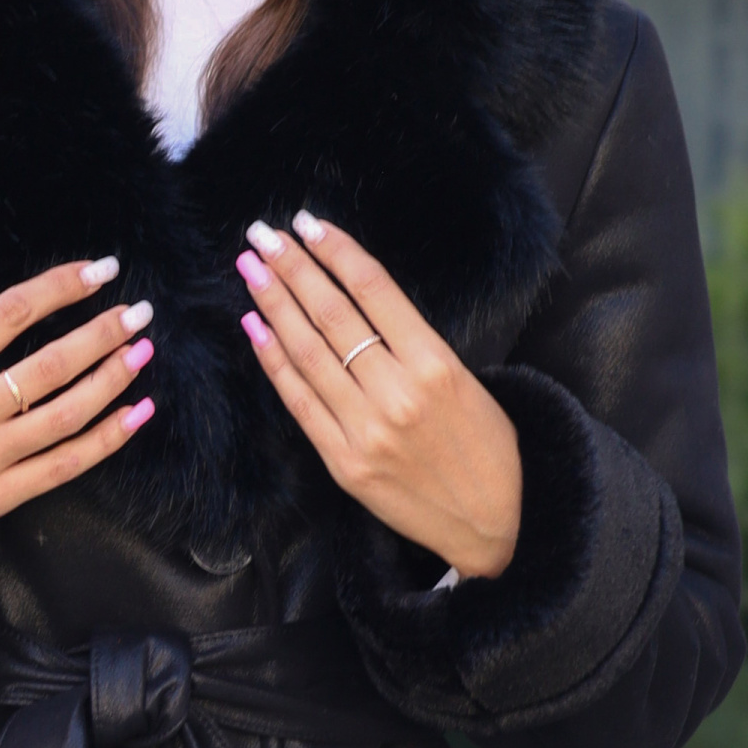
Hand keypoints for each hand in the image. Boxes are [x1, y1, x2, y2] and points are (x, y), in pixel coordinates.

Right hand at [0, 256, 155, 557]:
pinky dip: (108, 438)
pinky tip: (138, 413)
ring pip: (68, 415)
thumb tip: (23, 318)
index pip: (10, 314)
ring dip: (113, 379)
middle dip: (104, 333)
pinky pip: (66, 466)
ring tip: (142, 351)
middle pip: (52, 365)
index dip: (61, 288)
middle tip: (139, 311)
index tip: (99, 271)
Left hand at [234, 212, 520, 578]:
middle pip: (332, 314)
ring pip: (308, 352)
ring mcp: (366, 430)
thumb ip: (413, 344)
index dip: (335, 251)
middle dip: (292, 268)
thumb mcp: (465, 381)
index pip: (373, 289)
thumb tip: (355, 299)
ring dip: (274, 304)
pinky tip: (255, 327)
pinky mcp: (344, 463)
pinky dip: (274, 362)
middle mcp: (397, 393)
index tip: (307, 224)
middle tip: (262, 234)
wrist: (497, 524)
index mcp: (435, 364)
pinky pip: (300, 402)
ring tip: (250, 268)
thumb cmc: (488, 447)